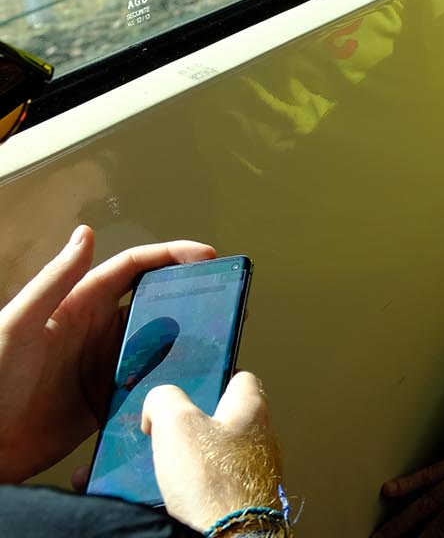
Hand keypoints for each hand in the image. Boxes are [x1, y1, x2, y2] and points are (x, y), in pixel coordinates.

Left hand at [0, 225, 214, 482]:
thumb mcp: (17, 324)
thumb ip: (53, 281)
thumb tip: (86, 234)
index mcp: (79, 305)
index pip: (134, 269)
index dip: (172, 256)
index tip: (208, 257)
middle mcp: (97, 333)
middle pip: (156, 305)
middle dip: (193, 297)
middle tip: (228, 299)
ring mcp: (103, 368)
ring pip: (159, 346)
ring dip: (188, 342)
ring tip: (220, 341)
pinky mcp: (105, 404)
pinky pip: (148, 387)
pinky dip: (171, 384)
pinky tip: (189, 385)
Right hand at [144, 372, 283, 529]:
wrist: (231, 531)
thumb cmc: (214, 480)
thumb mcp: (176, 424)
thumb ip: (165, 399)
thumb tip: (158, 401)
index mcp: (250, 407)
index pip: (240, 376)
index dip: (214, 377)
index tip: (195, 383)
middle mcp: (261, 433)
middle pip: (227, 415)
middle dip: (196, 422)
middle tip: (170, 432)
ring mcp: (257, 465)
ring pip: (222, 448)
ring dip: (196, 454)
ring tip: (170, 465)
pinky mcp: (246, 492)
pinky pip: (220, 478)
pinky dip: (201, 480)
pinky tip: (181, 489)